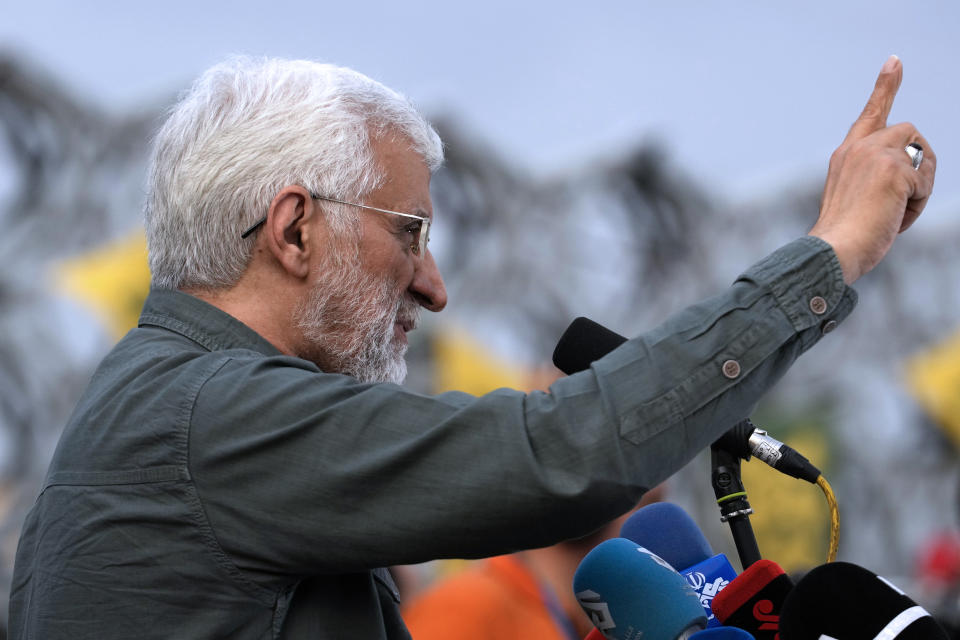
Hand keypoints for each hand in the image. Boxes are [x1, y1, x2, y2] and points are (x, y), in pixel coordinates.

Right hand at [809, 55, 935, 283]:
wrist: (832, 251)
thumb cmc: (842, 238)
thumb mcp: (856, 200)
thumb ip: (878, 176)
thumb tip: (914, 172)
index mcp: (845, 155)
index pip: (870, 113)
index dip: (885, 86)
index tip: (896, 60)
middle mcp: (858, 148)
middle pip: (910, 134)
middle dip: (918, 164)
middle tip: (902, 201)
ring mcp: (876, 155)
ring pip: (922, 155)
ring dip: (919, 187)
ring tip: (893, 213)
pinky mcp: (894, 169)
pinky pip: (925, 183)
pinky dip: (917, 207)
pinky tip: (893, 219)